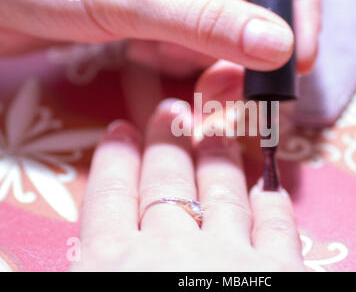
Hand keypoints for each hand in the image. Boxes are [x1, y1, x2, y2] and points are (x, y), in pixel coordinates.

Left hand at [0, 0, 319, 72]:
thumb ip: (207, 21)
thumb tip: (280, 47)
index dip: (299, 10)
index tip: (298, 61)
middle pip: (254, 8)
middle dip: (236, 52)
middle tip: (210, 83)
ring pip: (223, 33)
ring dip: (196, 57)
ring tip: (150, 52)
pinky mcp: (164, 12)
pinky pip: (193, 44)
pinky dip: (174, 58)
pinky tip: (139, 51)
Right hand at [72, 99, 303, 270]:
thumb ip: (90, 264)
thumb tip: (49, 248)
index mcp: (113, 264)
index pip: (110, 198)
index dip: (115, 160)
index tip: (120, 130)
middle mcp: (171, 248)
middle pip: (166, 182)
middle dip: (167, 142)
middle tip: (170, 113)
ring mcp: (230, 255)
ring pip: (222, 192)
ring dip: (218, 158)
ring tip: (215, 133)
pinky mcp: (279, 270)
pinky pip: (277, 226)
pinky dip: (272, 202)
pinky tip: (269, 187)